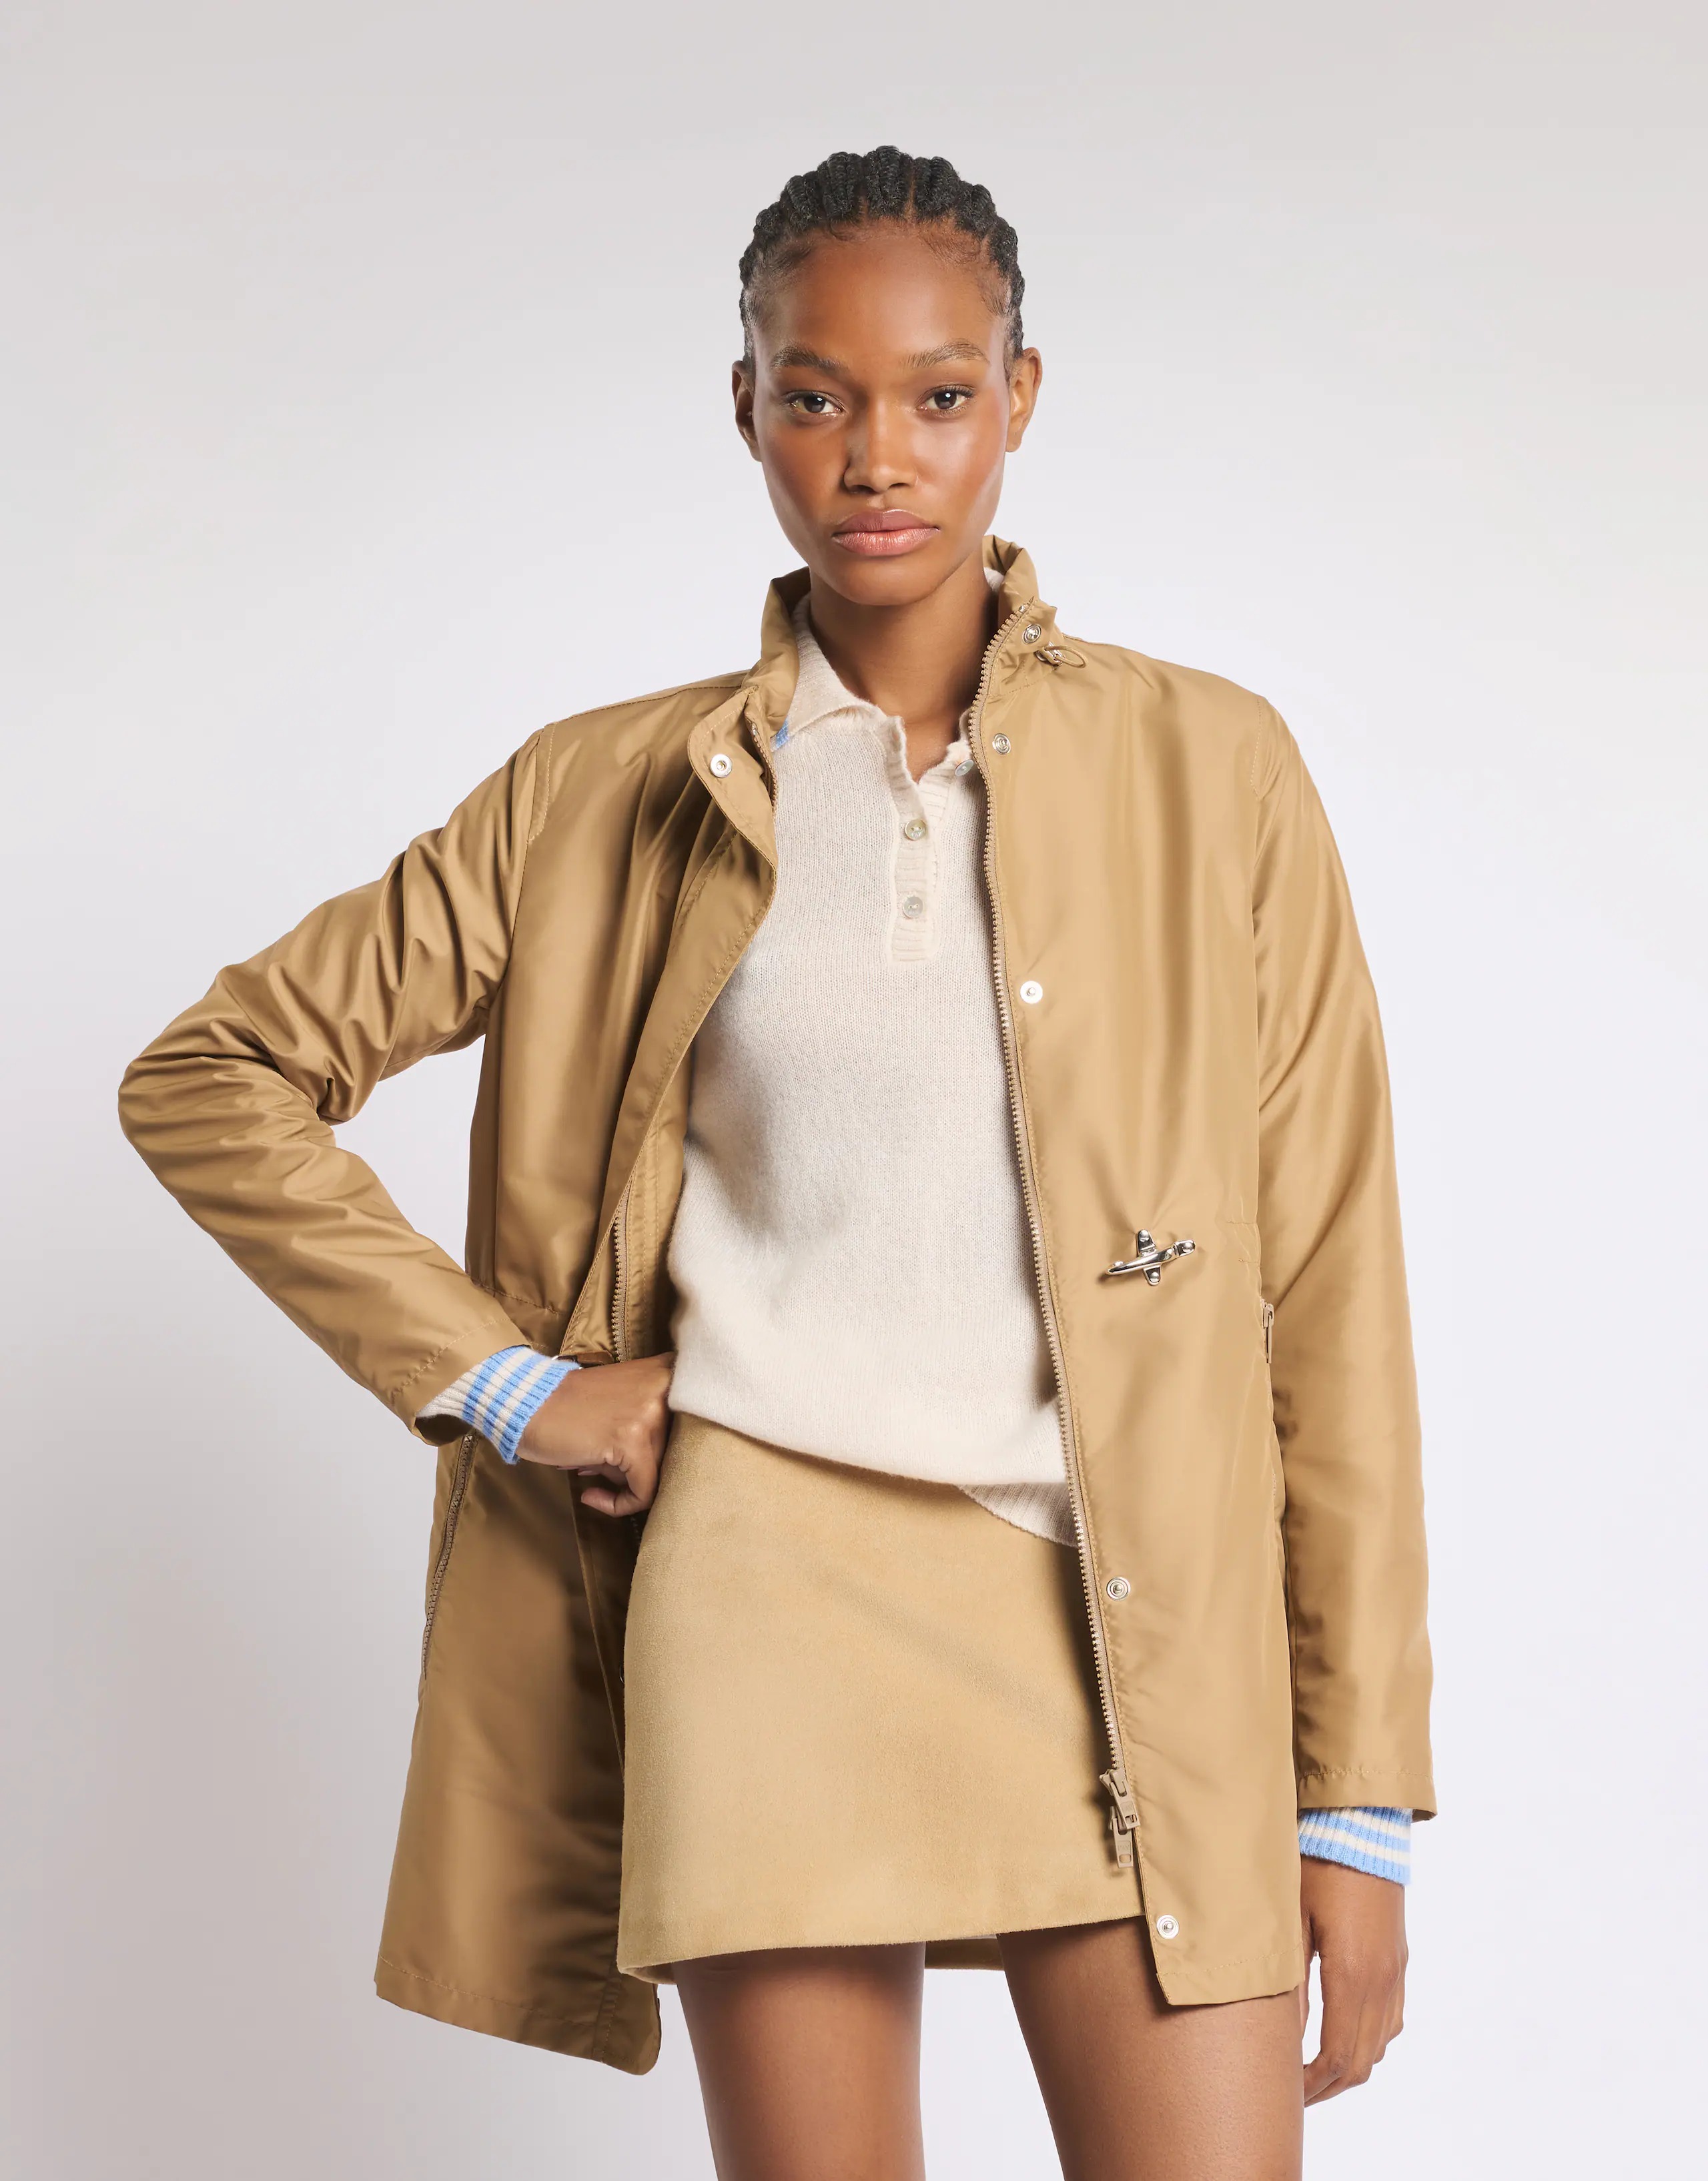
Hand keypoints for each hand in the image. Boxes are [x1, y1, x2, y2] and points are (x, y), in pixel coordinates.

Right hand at [516, 1352, 674, 1516]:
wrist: (524, 1405)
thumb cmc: (569, 1411)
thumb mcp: (622, 1402)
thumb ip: (652, 1426)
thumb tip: (673, 1472)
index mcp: (666, 1371)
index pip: (702, 1422)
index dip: (681, 1452)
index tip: (651, 1464)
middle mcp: (664, 1386)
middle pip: (680, 1453)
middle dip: (647, 1469)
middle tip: (612, 1471)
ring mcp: (649, 1412)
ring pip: (662, 1474)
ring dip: (629, 1485)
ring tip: (594, 1473)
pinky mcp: (632, 1439)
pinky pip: (644, 1491)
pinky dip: (619, 1504)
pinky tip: (591, 1495)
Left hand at [1297, 1855, 1406, 2104]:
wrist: (1363, 1825)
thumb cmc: (1318, 1863)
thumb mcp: (1291, 1921)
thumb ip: (1289, 1982)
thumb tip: (1281, 2035)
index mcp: (1353, 1975)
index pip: (1338, 2056)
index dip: (1313, 2084)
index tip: (1287, 2092)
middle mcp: (1382, 1980)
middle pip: (1363, 2060)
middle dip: (1329, 2085)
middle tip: (1295, 2092)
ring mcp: (1396, 1970)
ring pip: (1380, 2043)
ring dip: (1350, 2064)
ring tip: (1313, 2067)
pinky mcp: (1399, 1957)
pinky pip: (1391, 2018)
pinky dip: (1368, 2038)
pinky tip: (1342, 2032)